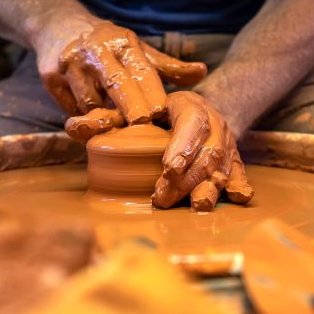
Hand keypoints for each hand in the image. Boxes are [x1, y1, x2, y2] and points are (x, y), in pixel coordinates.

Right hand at [36, 19, 206, 123]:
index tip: (159, 111)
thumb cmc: (107, 44)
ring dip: (104, 117)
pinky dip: (83, 116)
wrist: (58, 27)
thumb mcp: (136, 49)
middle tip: (142, 121)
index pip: (140, 70)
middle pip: (116, 84)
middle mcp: (96, 51)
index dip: (150, 92)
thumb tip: (202, 72)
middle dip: (130, 105)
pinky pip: (71, 107)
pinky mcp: (50, 78)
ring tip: (113, 122)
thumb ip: (167, 67)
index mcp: (121, 43)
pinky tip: (89, 115)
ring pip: (91, 103)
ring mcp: (71, 64)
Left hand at [66, 91, 253, 210]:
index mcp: (189, 106)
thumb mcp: (132, 110)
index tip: (169, 168)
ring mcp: (226, 142)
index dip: (182, 146)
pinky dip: (240, 184)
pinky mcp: (234, 159)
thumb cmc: (156, 113)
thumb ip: (104, 119)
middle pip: (206, 152)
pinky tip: (239, 198)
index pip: (190, 124)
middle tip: (162, 199)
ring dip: (210, 187)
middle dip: (186, 178)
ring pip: (223, 165)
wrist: (194, 111)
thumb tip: (72, 127)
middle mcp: (213, 123)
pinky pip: (241, 171)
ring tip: (198, 206)